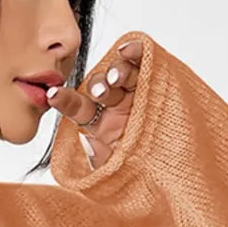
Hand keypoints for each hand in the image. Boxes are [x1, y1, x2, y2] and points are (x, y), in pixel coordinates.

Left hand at [45, 38, 143, 169]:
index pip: (79, 108)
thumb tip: (87, 142)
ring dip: (115, 71)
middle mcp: (115, 106)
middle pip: (100, 86)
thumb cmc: (143, 176)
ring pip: (119, 71)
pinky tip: (128, 51)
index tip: (53, 95)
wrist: (174, 172)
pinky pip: (143, 61)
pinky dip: (135, 52)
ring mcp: (134, 92)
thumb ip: (100, 159)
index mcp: (101, 126)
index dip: (66, 100)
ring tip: (116, 78)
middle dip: (97, 86)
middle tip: (99, 92)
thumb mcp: (116, 174)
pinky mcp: (155, 81)